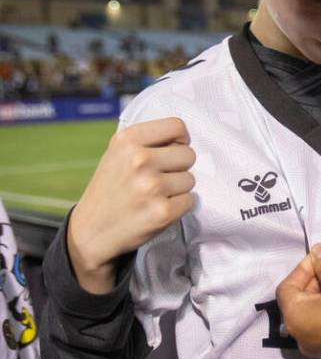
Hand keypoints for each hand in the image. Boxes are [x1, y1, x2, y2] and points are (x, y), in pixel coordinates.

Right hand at [67, 117, 195, 292]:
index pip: (177, 126)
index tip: (170, 151)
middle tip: (158, 178)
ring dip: (178, 188)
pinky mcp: (163, 211)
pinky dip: (178, 206)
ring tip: (154, 195)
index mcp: (127, 140)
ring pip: (191, 179)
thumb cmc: (111, 188)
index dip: (179, 140)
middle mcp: (140, 160)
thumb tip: (184, 137)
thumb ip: (148, 142)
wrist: (90, 231)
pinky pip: (190, 200)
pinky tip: (157, 208)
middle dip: (178, 167)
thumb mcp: (117, 154)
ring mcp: (152, 186)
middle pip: (189, 154)